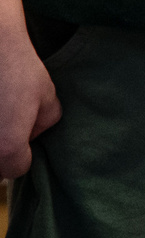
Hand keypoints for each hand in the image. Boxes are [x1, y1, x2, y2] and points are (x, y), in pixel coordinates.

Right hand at [0, 25, 60, 179]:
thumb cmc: (17, 68)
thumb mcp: (46, 96)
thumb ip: (45, 124)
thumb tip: (31, 135)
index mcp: (6, 148)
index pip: (17, 168)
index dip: (24, 151)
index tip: (22, 131)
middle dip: (1, 146)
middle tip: (6, 118)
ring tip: (1, 109)